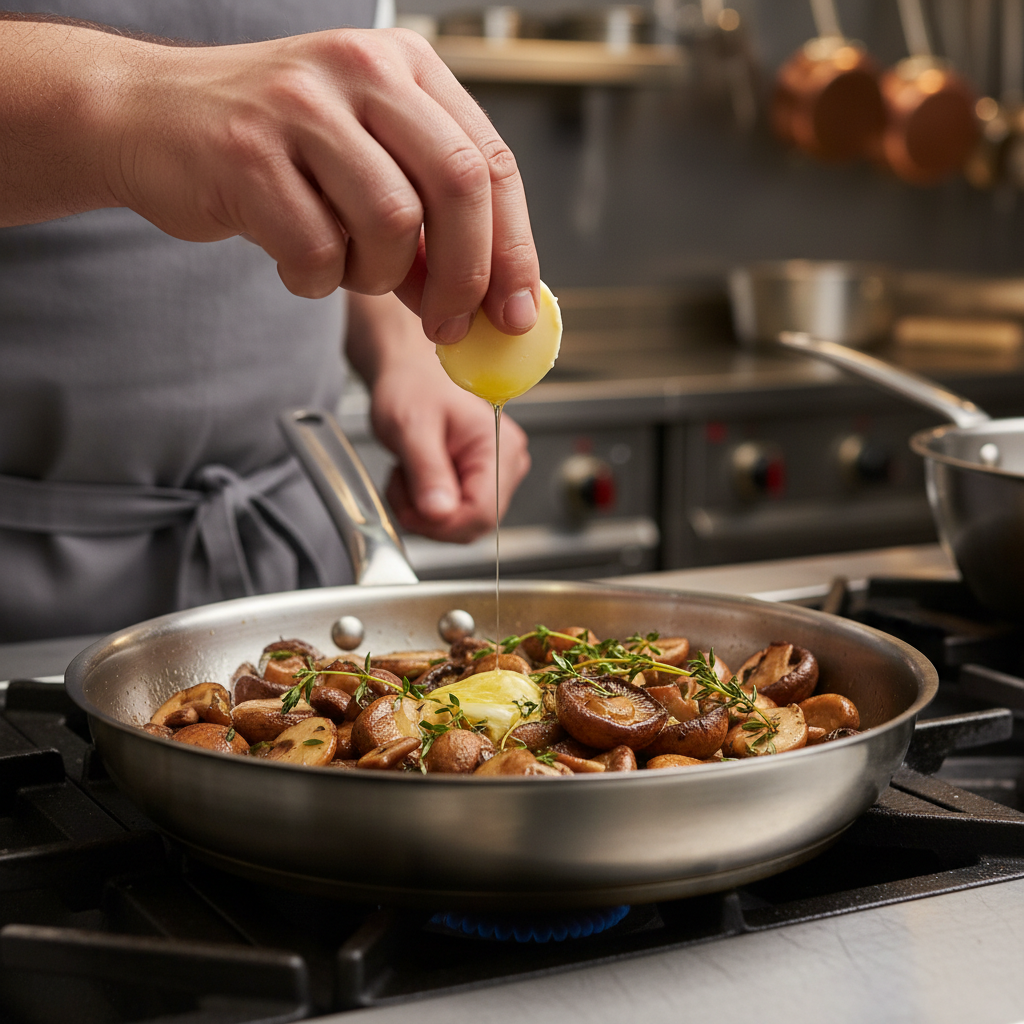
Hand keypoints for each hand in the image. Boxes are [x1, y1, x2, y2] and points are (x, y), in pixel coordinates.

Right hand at [111, 28, 540, 340]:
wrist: (148, 117)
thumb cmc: (272, 150)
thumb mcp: (366, 161)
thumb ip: (428, 217)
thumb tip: (488, 301)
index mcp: (406, 67)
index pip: (492, 163)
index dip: (514, 249)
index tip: (515, 313)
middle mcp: (361, 69)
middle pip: (459, 186)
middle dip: (466, 276)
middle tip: (449, 325)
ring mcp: (301, 105)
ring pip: (392, 223)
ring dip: (377, 276)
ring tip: (344, 266)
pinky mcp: (247, 153)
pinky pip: (317, 251)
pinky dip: (315, 280)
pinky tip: (295, 261)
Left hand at [347, 293, 530, 542]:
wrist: (410, 374)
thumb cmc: (413, 387)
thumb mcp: (411, 427)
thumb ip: (427, 471)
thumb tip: (440, 514)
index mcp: (500, 446)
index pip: (482, 513)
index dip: (442, 522)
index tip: (410, 507)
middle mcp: (508, 463)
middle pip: (474, 524)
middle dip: (430, 516)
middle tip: (402, 483)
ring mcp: (498, 474)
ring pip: (463, 524)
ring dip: (426, 512)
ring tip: (408, 475)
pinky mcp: (483, 481)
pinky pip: (457, 514)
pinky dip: (430, 506)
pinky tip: (418, 478)